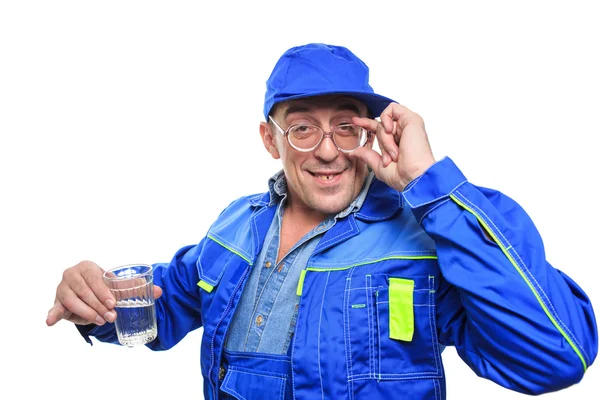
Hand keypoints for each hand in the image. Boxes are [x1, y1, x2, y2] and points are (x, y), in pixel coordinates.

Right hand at [46, 260, 162, 326]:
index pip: (94, 279)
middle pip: (84, 291)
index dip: (103, 292)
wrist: (87, 292)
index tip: (113, 304)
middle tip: (111, 317)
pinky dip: (52, 314)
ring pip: (72, 301)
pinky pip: (55, 308)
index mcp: (87, 266)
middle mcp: (72, 274)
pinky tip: (50, 321)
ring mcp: (62, 288)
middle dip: (98, 305)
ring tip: (101, 321)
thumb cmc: (103, 287)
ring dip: (87, 313)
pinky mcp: (57, 301)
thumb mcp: (117, 286)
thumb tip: (160, 292)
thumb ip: (135, 288)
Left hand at [349, 103, 435, 190]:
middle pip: (380, 127)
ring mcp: (407, 125)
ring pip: (384, 122)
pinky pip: (392, 109)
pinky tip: (390, 131)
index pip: (379, 129)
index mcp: (397, 143)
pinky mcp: (411, 119)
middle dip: (380, 142)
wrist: (415, 177)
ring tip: (395, 153)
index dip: (366, 124)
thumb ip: (367, 156)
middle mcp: (403, 133)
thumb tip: (354, 151)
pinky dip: (386, 118)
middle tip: (387, 157)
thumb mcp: (379, 167)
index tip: (355, 121)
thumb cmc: (403, 176)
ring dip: (385, 139)